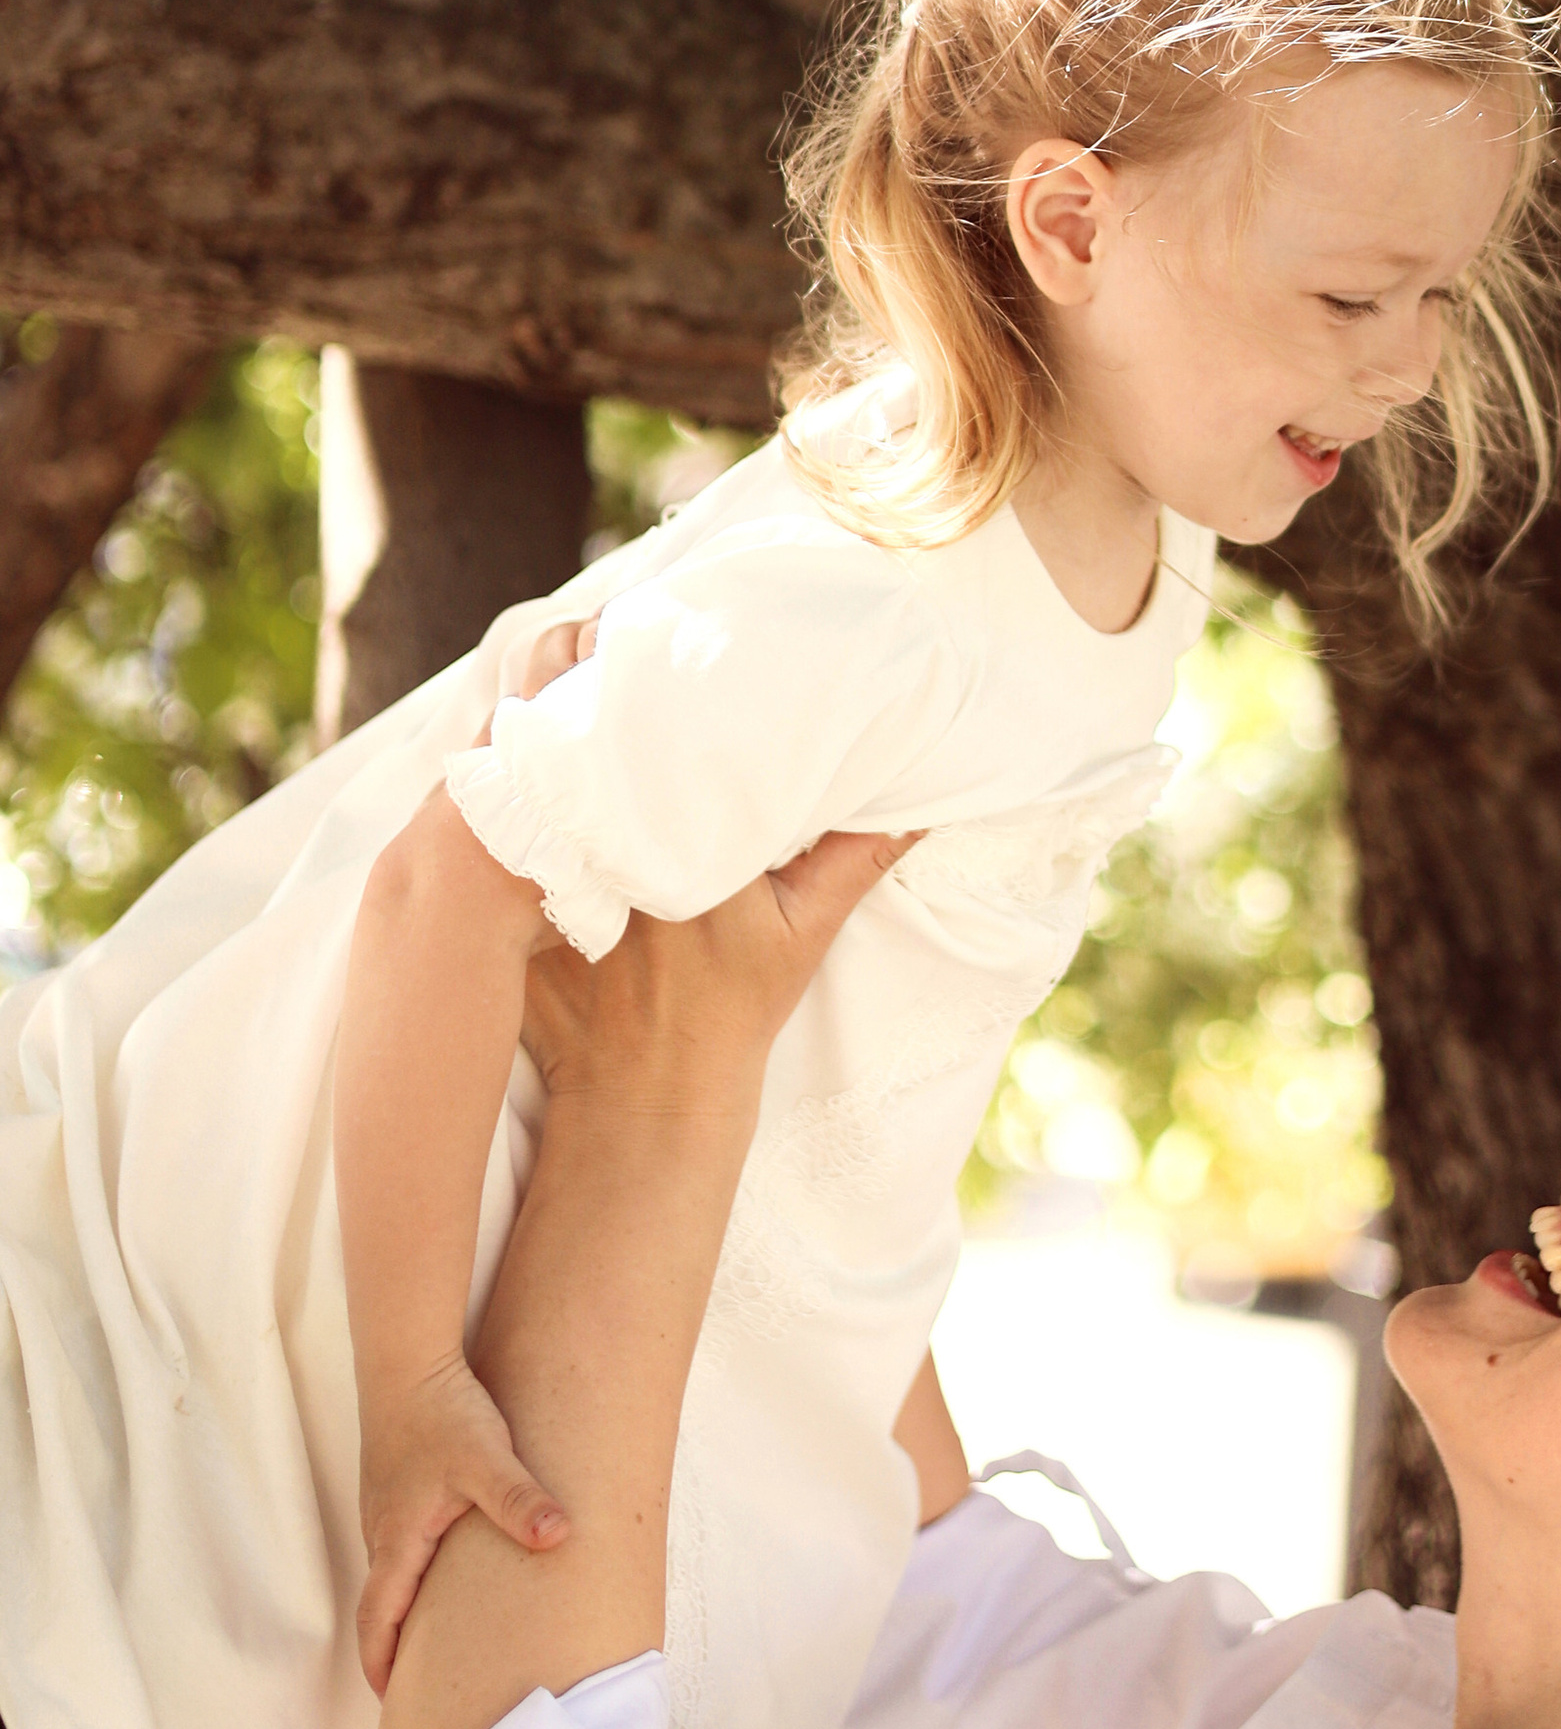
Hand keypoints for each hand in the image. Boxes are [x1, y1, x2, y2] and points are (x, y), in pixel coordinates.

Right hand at [356, 1349, 568, 1697]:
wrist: (408, 1359)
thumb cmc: (442, 1412)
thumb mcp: (488, 1458)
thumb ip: (520, 1499)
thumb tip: (558, 1537)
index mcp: (397, 1541)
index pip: (378, 1622)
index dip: (383, 1666)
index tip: (395, 1703)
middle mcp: (383, 1533)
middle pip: (381, 1608)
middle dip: (395, 1651)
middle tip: (419, 1690)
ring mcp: (387, 1510)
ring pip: (395, 1576)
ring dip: (406, 1613)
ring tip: (438, 1645)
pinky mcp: (399, 1489)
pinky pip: (404, 1547)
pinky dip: (416, 1577)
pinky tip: (448, 1574)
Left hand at [495, 619, 917, 1107]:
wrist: (648, 1106)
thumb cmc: (732, 1018)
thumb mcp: (804, 937)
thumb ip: (855, 860)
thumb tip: (922, 801)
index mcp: (662, 836)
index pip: (624, 716)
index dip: (617, 656)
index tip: (629, 622)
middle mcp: (588, 849)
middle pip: (551, 723)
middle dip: (559, 670)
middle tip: (585, 633)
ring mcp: (530, 881)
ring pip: (501, 764)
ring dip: (520, 722)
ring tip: (545, 680)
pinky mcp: (490, 913)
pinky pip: (470, 828)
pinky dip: (485, 790)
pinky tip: (506, 764)